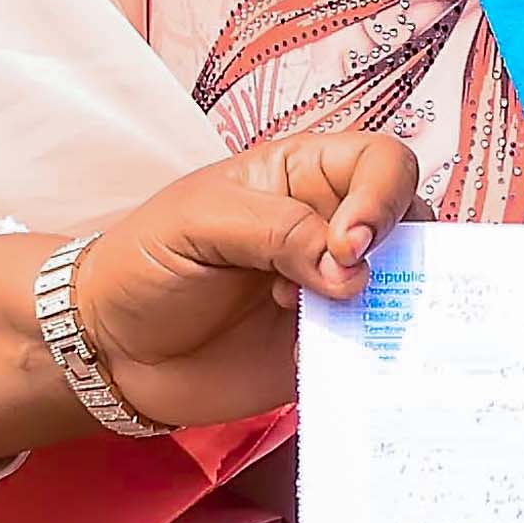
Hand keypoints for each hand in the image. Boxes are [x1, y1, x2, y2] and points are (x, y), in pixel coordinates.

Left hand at [71, 130, 420, 430]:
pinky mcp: (327, 346)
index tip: (348, 245)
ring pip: (406, 287)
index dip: (383, 197)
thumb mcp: (199, 225)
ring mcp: (333, 290)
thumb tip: (351, 268)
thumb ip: (277, 232)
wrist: (112, 350)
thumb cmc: (144, 264)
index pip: (381, 164)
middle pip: (411, 221)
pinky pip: (376, 346)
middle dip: (398, 253)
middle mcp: (329, 228)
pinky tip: (331, 358)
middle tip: (346, 288)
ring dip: (392, 305)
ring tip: (334, 324)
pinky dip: (376, 352)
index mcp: (301, 176)